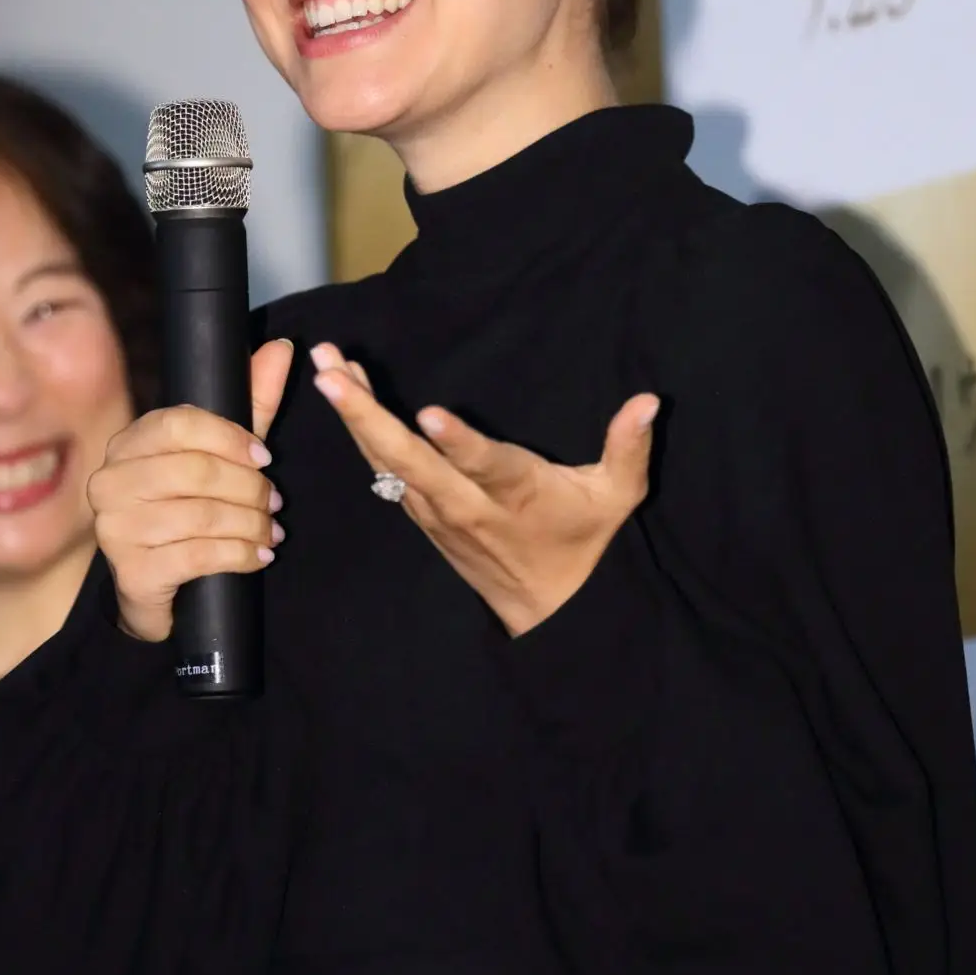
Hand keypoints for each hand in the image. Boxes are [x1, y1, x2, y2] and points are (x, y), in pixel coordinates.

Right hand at [90, 338, 293, 642]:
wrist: (154, 586)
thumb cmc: (190, 510)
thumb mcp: (224, 455)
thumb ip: (252, 403)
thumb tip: (282, 346)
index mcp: (130, 443)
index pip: (178, 424)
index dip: (229, 438)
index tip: (265, 456)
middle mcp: (111, 481)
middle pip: (194, 471)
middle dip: (247, 488)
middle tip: (275, 502)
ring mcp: (115, 528)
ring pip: (200, 516)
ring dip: (249, 525)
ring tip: (271, 532)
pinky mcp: (131, 571)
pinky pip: (197, 556)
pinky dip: (238, 556)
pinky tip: (257, 557)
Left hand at [310, 343, 658, 635]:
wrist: (548, 609)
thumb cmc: (584, 541)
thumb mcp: (618, 497)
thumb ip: (628, 446)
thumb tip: (648, 400)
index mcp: (517, 494)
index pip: (485, 466)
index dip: (459, 443)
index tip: (429, 415)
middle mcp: (466, 504)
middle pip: (409, 462)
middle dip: (367, 416)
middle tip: (330, 374)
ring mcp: (436, 512)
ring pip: (385, 463)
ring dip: (354, 415)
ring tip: (327, 365)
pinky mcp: (420, 513)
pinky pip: (382, 469)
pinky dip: (362, 431)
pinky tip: (345, 391)